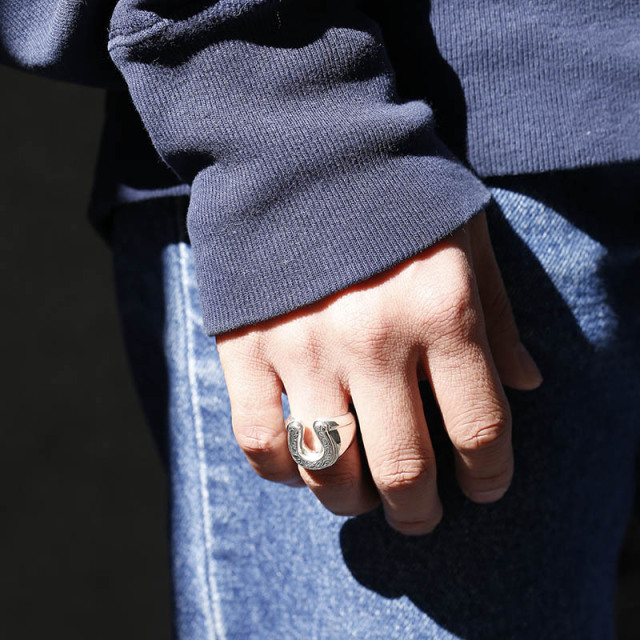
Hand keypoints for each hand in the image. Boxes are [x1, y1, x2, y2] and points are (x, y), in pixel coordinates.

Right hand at [216, 211, 542, 534]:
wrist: (302, 142)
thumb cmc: (396, 194)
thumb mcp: (468, 239)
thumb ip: (499, 318)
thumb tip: (525, 386)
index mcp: (441, 311)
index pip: (481, 431)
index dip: (490, 477)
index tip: (483, 487)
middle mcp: (374, 339)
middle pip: (404, 470)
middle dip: (419, 511)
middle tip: (419, 514)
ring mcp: (303, 346)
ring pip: (328, 469)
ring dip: (351, 501)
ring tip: (360, 494)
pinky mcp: (245, 346)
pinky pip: (259, 441)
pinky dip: (281, 470)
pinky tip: (299, 462)